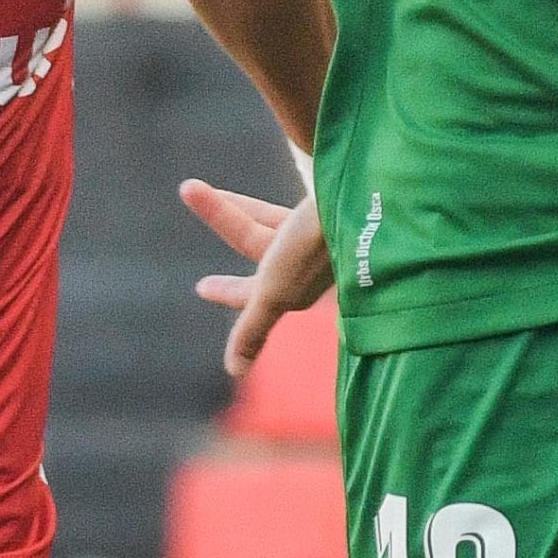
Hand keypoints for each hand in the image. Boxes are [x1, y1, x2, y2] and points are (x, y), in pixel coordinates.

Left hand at [183, 177, 332, 378]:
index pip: (250, 293)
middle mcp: (308, 264)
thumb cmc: (314, 249)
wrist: (364, 204)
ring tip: (206, 186)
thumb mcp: (274, 291)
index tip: (200, 286)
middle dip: (225, 221)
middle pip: (256, 243)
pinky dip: (276, 197)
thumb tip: (234, 371)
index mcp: (294, 288)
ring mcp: (322, 235)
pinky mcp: (335, 205)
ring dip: (237, 204)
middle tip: (193, 197)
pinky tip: (285, 188)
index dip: (226, 290)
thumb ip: (253, 329)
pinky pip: (295, 203)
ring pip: (271, 219)